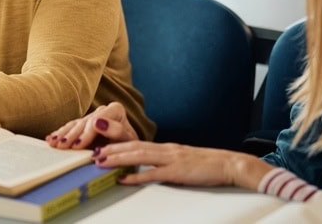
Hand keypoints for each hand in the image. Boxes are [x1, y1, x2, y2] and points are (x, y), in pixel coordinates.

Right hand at [46, 101, 138, 149]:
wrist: (130, 150)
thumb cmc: (130, 147)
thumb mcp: (128, 141)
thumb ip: (116, 131)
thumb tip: (98, 122)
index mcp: (115, 110)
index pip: (97, 121)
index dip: (86, 134)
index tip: (77, 145)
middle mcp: (103, 110)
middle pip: (83, 123)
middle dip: (71, 135)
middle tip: (61, 146)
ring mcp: (92, 117)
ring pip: (74, 125)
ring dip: (63, 135)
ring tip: (53, 143)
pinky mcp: (84, 125)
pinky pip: (70, 128)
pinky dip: (60, 134)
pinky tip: (51, 139)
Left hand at [91, 141, 270, 188]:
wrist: (229, 164)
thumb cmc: (207, 165)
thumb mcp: (182, 161)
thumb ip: (165, 163)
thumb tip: (148, 169)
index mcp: (165, 148)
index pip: (136, 143)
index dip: (117, 144)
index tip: (101, 146)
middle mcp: (165, 150)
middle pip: (133, 146)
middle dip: (111, 148)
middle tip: (92, 151)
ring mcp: (171, 159)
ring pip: (139, 156)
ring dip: (118, 159)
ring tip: (101, 161)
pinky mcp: (178, 172)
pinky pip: (154, 174)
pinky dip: (137, 176)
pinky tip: (124, 179)